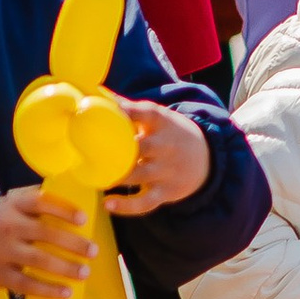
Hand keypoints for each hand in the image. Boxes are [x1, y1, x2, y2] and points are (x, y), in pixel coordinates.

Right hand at [0, 185, 91, 298]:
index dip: (64, 210)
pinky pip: (27, 284)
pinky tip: (66, 293)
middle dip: (74, 244)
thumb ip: (30, 201)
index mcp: (10, 206)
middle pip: (46, 234)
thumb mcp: (3, 205)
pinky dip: (48, 290)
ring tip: (85, 273)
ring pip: (40, 261)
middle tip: (94, 252)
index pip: (41, 202)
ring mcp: (2, 252)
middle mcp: (7, 226)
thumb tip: (67, 197)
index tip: (83, 219)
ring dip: (66, 268)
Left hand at [101, 98, 211, 216]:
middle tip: (91, 148)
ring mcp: (166, 170)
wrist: (207, 159)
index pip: (147, 113)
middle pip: (142, 146)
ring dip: (117, 176)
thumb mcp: (158, 118)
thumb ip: (129, 107)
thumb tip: (98, 92)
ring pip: (140, 175)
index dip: (127, 110)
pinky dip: (127, 206)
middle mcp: (166, 146)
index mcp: (163, 123)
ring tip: (96, 177)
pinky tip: (108, 204)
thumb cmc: (171, 134)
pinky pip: (146, 202)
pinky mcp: (166, 192)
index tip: (106, 107)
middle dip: (120, 149)